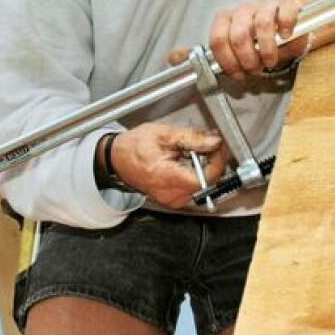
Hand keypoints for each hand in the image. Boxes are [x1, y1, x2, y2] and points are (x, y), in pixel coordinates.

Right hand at [113, 123, 228, 207]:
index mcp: (168, 178)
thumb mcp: (164, 134)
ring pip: (201, 185)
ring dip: (202, 167)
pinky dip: (193, 174)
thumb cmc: (133, 147)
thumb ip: (193, 138)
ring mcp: (172, 200)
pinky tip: (184, 162)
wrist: (117, 159)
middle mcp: (172, 195)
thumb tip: (215, 142)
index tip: (218, 145)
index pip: (207, 177)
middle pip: (206, 181)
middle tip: (205, 143)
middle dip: (210, 160)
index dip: (217, 160)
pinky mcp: (172, 200)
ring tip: (189, 152)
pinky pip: (192, 188)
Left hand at [170, 0, 308, 77]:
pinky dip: (286, 23)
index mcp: (226, 19)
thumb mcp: (228, 53)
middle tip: (254, 70)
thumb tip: (173, 57)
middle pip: (239, 33)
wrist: (284, 34)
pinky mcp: (287, 2)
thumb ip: (201, 55)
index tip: (237, 73)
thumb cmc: (254, 45)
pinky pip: (286, 7)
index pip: (218, 38)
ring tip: (269, 61)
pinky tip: (286, 36)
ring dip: (266, 49)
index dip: (227, 60)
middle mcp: (243, 9)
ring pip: (262, 22)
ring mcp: (266, 4)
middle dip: (246, 58)